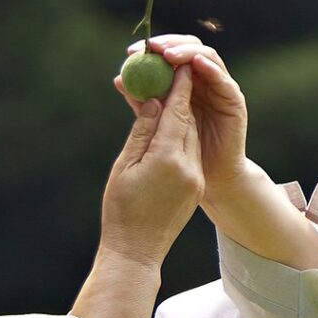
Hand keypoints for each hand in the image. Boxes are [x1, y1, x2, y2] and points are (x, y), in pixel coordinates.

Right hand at [99, 62, 204, 269]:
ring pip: (191, 134)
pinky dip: (181, 134)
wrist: (137, 253)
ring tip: (166, 96)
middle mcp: (188, 165)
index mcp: (168, 158)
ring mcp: (194, 177)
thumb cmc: (121, 210)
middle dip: (179, 95)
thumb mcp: (125, 167)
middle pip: (187, 119)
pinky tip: (169, 126)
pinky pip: (191, 151)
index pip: (177, 111)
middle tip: (168, 73)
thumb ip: (142, 131)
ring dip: (181, 114)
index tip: (175, 64)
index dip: (178, 85)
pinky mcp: (195, 186)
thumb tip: (154, 101)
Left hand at [116, 34, 248, 203]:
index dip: (152, 49)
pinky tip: (195, 63)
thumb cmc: (181, 154)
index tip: (131, 52)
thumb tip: (119, 79)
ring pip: (206, 56)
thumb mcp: (157, 124)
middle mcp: (204, 79)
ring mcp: (221, 87)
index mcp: (185, 81)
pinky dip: (210, 68)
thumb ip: (142, 102)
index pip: (170, 54)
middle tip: (151, 48)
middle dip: (169, 44)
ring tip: (168, 55)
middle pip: (189, 48)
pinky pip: (223, 79)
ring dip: (187, 52)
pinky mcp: (234, 100)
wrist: (211, 180)